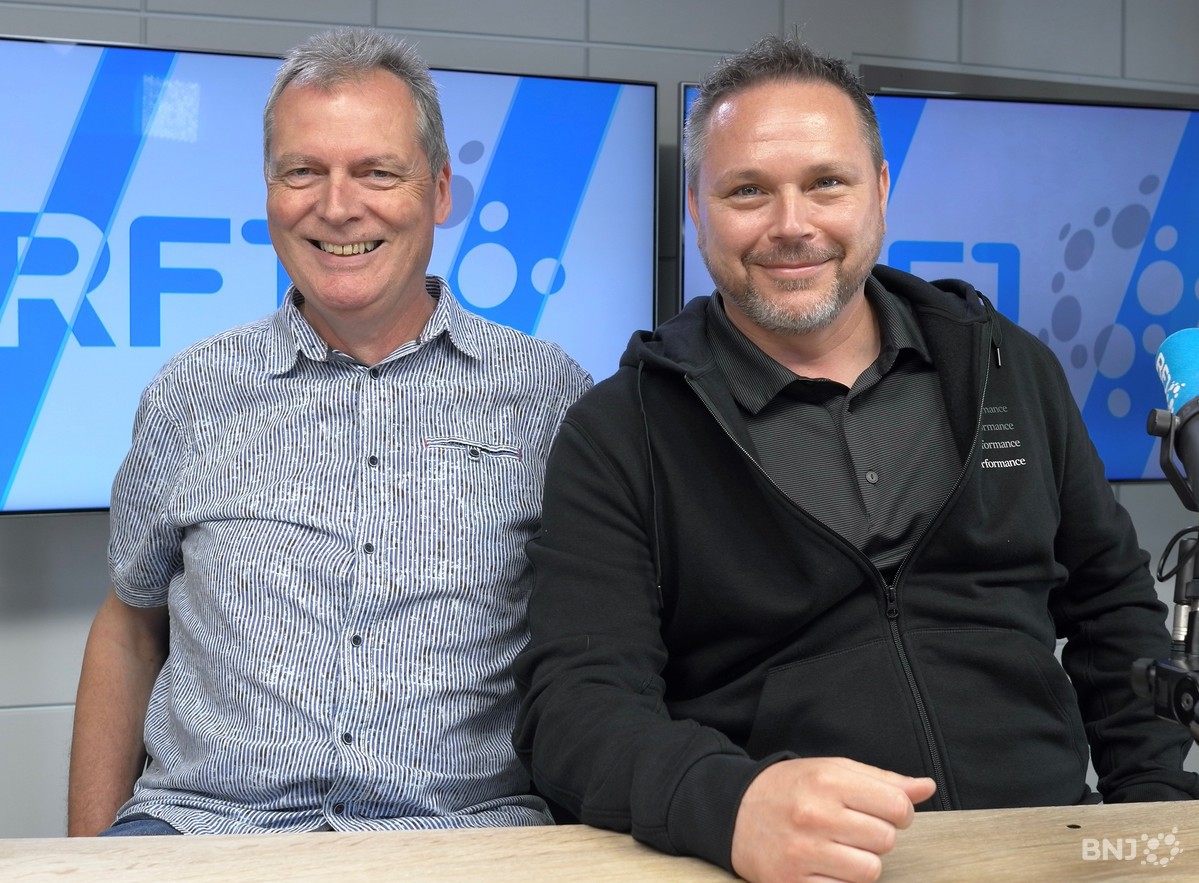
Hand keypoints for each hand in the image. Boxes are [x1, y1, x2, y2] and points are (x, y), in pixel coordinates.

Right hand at [730, 757, 936, 882]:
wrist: (733, 812)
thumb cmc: (791, 789)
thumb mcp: (832, 770)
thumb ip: (882, 780)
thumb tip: (927, 787)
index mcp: (828, 780)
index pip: (897, 806)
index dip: (898, 812)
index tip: (881, 811)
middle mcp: (814, 814)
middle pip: (886, 840)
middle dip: (876, 837)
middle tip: (852, 830)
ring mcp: (802, 851)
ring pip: (870, 871)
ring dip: (861, 863)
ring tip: (839, 849)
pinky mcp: (791, 881)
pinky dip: (840, 882)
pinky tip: (824, 866)